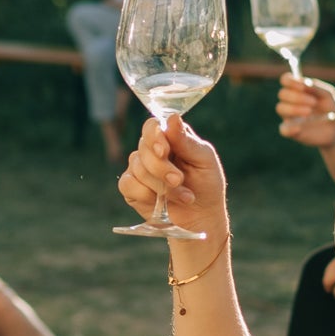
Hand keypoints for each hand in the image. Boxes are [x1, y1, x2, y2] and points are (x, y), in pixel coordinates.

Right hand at [119, 115, 229, 233]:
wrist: (201, 218)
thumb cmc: (206, 185)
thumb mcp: (204, 160)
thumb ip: (186, 141)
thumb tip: (172, 117)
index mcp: (169, 138)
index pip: (151, 126)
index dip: (154, 136)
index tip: (163, 151)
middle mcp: (151, 150)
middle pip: (143, 149)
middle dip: (162, 168)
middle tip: (179, 180)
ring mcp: (139, 168)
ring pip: (138, 168)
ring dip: (162, 186)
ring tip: (184, 196)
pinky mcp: (131, 188)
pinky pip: (128, 184)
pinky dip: (146, 194)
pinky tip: (160, 202)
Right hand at [275, 74, 334, 149]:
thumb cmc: (331, 108)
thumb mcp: (328, 95)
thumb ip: (316, 87)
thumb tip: (304, 83)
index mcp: (297, 89)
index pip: (285, 80)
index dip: (290, 81)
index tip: (303, 86)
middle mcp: (289, 101)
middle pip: (282, 94)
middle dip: (297, 97)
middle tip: (314, 102)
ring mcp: (289, 116)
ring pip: (280, 108)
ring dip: (294, 109)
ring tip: (310, 112)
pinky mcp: (291, 131)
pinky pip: (283, 129)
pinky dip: (290, 128)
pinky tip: (299, 127)